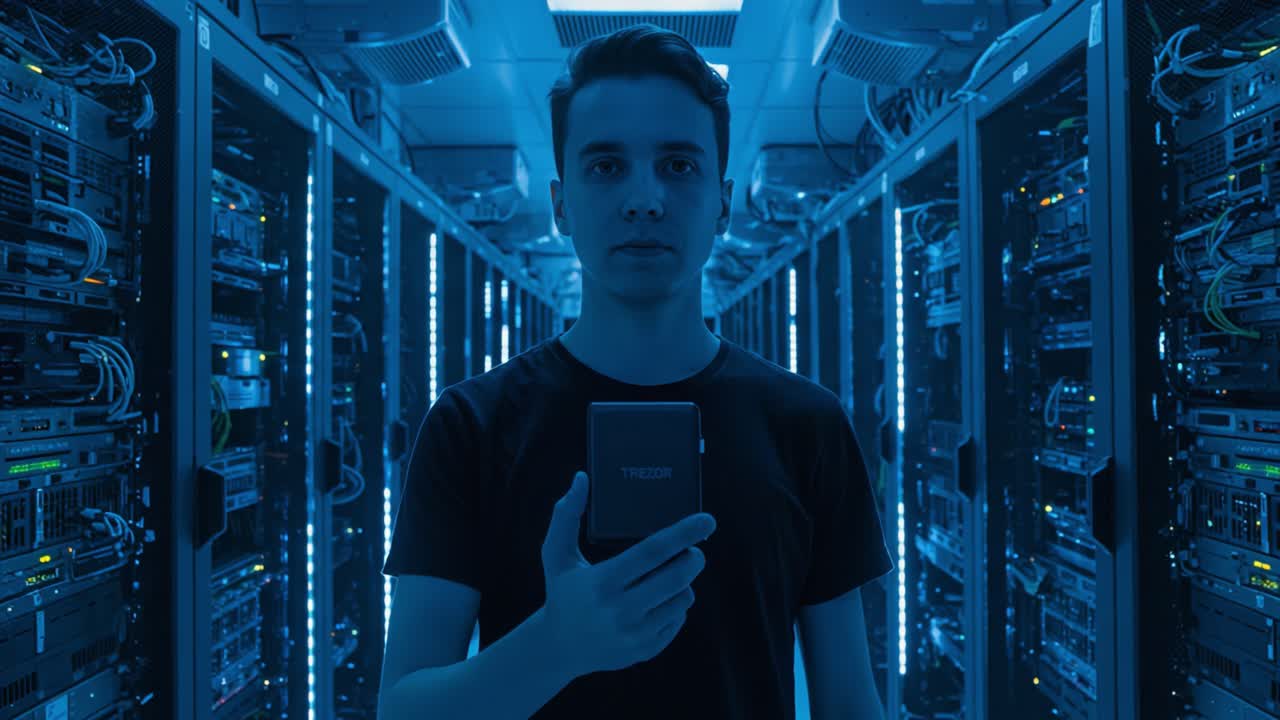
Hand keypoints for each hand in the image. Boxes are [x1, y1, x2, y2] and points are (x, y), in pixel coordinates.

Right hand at [539, 470, 715, 677]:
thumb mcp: (556, 554)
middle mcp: (621, 610)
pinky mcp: (647, 649)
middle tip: (692, 550)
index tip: (707, 520)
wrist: (559, 647)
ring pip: (683, 598)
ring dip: (684, 582)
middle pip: (677, 577)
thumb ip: (566, 514)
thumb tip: (581, 478)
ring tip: (668, 575)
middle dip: (693, 557)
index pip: (653, 552)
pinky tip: (659, 599)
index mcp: (603, 582)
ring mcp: (636, 633)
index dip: (683, 533)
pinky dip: (676, 604)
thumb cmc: (563, 592)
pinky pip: (679, 619)